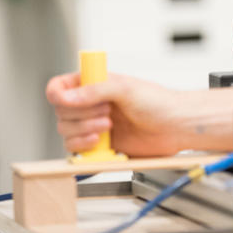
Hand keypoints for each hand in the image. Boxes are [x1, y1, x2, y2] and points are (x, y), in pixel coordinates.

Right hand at [45, 71, 187, 156]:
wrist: (175, 127)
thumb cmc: (159, 102)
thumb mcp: (126, 88)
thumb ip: (94, 90)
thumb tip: (67, 97)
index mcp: (94, 83)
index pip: (59, 87)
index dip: (58, 95)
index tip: (67, 101)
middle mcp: (90, 104)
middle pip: (60, 112)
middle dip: (81, 114)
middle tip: (108, 112)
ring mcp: (93, 124)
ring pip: (65, 131)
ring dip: (84, 130)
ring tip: (109, 126)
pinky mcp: (97, 145)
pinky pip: (75, 149)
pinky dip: (84, 147)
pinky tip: (102, 142)